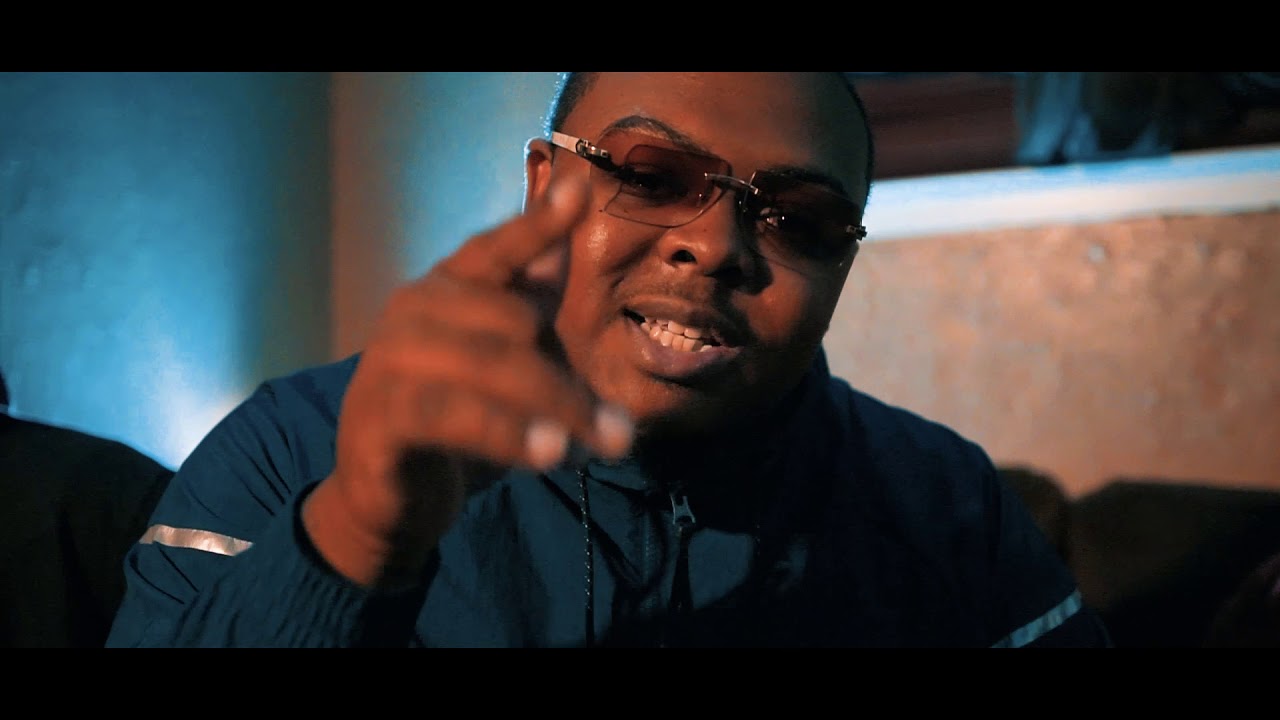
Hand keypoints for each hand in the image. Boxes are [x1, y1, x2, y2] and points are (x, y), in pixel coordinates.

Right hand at [302, 177, 633, 587]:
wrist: (387, 498)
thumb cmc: (456, 418)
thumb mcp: (505, 357)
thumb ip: (533, 297)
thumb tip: (569, 219)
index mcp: (446, 287)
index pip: (497, 249)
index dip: (537, 224)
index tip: (579, 190)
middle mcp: (413, 310)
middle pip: (516, 322)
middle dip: (574, 384)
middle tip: (619, 435)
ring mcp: (390, 360)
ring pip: (492, 367)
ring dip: (558, 408)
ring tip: (607, 447)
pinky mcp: (379, 415)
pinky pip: (453, 415)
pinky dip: (506, 432)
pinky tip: (548, 452)